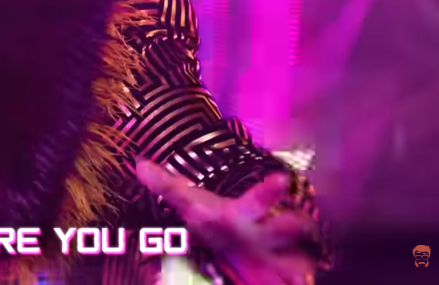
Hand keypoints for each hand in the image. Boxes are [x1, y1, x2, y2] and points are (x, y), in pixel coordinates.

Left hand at [136, 159, 316, 284]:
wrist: (249, 251)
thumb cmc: (220, 224)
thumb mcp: (194, 206)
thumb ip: (168, 187)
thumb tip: (139, 165)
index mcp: (244, 215)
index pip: (258, 199)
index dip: (269, 190)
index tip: (281, 179)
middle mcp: (268, 233)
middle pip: (285, 227)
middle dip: (290, 225)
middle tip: (294, 223)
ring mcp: (282, 257)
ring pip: (298, 258)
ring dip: (297, 265)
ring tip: (298, 274)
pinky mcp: (290, 277)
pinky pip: (297, 280)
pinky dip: (298, 281)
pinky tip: (299, 284)